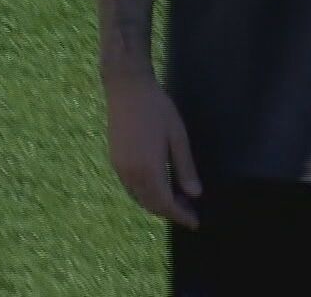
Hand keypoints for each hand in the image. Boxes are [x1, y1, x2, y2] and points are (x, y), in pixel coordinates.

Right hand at [105, 76, 201, 227]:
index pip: (165, 203)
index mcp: (148, 169)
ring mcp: (120, 169)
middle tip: (190, 212)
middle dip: (171, 212)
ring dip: (158, 204)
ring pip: (140, 198)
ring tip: (179, 201)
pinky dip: (147, 194)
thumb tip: (195, 194)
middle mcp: (130, 174)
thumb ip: (185, 168)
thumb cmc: (157, 109)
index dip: (181, 215)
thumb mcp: (178, 137)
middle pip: (151, 204)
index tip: (195, 222)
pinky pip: (132, 188)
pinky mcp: (115, 161)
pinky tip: (160, 187)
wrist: (127, 89)